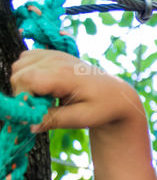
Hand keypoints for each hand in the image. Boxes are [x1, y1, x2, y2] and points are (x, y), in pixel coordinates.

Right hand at [10, 49, 142, 133]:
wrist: (115, 94)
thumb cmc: (101, 107)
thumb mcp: (81, 119)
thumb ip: (54, 120)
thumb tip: (30, 125)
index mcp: (64, 74)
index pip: (26, 79)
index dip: (24, 98)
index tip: (37, 111)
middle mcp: (56, 59)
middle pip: (18, 73)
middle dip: (23, 93)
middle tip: (43, 106)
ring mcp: (53, 54)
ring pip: (19, 66)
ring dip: (24, 83)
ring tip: (46, 97)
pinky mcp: (51, 54)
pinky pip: (25, 60)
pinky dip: (28, 73)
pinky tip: (44, 85)